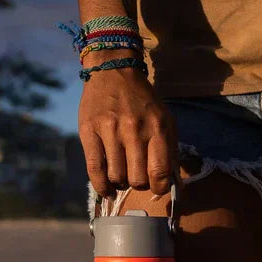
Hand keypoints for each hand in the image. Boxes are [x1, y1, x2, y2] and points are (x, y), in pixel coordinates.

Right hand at [78, 52, 176, 197]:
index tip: (157, 187)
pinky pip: (94, 168)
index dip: (160, 188)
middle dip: (139, 184)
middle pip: (138, 178)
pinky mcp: (88, 131)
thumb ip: (170, 150)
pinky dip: (101, 186)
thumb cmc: (143, 101)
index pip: (160, 172)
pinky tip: (106, 190)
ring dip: (121, 182)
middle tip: (138, 177)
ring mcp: (109, 130)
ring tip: (122, 176)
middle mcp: (134, 130)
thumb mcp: (165, 120)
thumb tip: (173, 185)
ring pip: (117, 176)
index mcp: (157, 128)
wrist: (114, 71)